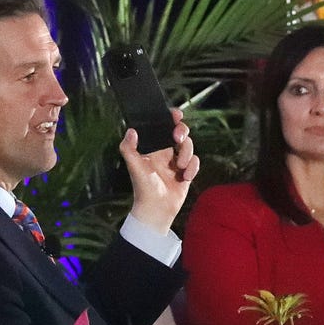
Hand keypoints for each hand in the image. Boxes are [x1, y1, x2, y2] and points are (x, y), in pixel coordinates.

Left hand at [119, 108, 198, 233]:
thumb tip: (130, 130)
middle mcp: (166, 153)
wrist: (156, 210)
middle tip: (177, 138)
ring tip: (180, 167)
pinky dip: (193, 168)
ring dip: (187, 154)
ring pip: (189, 147)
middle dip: (182, 131)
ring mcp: (177, 162)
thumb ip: (128, 148)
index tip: (176, 114)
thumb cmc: (142, 189)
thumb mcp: (134, 167)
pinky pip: (195, 162)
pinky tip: (185, 177)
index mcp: (153, 148)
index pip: (163, 128)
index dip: (171, 118)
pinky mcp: (186, 172)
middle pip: (180, 133)